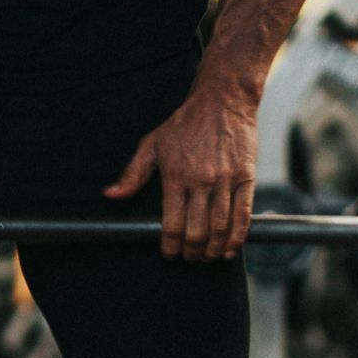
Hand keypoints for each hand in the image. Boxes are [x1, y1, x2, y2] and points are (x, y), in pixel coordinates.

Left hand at [104, 88, 257, 260]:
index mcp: (175, 175)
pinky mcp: (246, 177)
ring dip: (213, 250)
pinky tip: (230, 249)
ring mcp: (225, 180)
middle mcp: (201, 180)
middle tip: (189, 257)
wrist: (223, 99)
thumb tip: (111, 195)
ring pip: (220, 228)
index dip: (169, 246)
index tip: (169, 254)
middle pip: (196, 232)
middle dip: (192, 252)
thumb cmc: (185, 123)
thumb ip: (133, 173)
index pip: (171, 224)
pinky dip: (237, 237)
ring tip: (207, 256)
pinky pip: (243, 215)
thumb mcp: (152, 144)